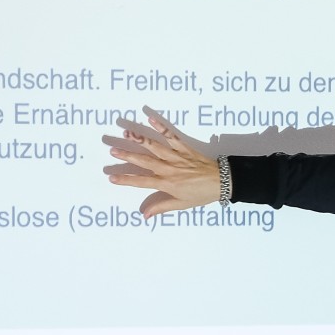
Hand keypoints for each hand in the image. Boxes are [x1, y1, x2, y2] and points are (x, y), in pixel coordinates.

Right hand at [102, 107, 220, 217]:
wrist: (222, 181)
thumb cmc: (201, 194)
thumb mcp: (182, 204)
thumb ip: (161, 207)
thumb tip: (144, 215)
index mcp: (167, 184)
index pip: (142, 182)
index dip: (126, 180)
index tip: (111, 178)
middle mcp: (169, 169)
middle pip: (144, 161)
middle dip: (127, 156)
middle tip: (112, 150)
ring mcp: (176, 156)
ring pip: (155, 147)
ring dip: (139, 139)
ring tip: (125, 132)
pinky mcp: (184, 148)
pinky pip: (171, 136)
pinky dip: (161, 127)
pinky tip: (150, 118)